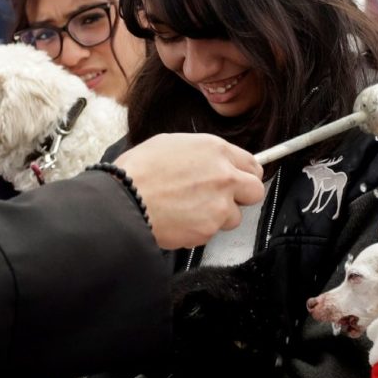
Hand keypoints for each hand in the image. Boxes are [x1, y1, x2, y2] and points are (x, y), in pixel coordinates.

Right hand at [115, 133, 264, 248]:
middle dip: (242, 196)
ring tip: (189, 210)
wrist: (122, 201)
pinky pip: (211, 233)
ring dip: (218, 217)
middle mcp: (225, 177)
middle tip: (221, 198)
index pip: (252, 164)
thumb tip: (213, 161)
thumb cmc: (138, 170)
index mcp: (216, 150)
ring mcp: (220, 205)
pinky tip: (179, 220)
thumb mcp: (171, 144)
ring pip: (234, 217)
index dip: (245, 174)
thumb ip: (203, 154)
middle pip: (255, 191)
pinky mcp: (209, 229)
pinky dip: (199, 230)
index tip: (240, 180)